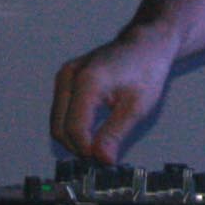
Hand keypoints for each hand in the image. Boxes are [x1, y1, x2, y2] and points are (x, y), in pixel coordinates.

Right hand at [50, 25, 176, 163]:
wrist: (146, 44)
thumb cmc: (147, 69)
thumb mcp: (137, 106)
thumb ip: (115, 134)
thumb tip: (101, 159)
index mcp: (88, 81)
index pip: (74, 128)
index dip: (86, 150)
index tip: (103, 160)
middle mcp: (70, 75)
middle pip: (60, 127)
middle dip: (78, 146)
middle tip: (101, 156)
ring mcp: (65, 75)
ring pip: (57, 122)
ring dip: (73, 138)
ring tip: (99, 143)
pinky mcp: (66, 77)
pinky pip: (60, 111)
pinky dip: (72, 125)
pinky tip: (92, 131)